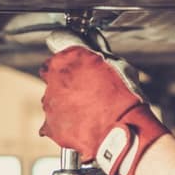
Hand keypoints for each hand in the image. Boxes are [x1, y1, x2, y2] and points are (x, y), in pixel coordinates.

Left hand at [39, 30, 168, 174]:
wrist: (122, 133)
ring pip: (52, 99)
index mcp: (68, 57)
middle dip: (66, 80)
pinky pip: (52, 123)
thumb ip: (99, 53)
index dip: (68, 51)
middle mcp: (54, 77)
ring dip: (65, 102)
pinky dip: (63, 124)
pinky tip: (82, 124)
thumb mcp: (118, 65)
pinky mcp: (50, 125)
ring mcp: (50, 102)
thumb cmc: (124, 99)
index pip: (58, 42)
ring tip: (88, 110)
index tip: (74, 58)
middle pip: (53, 73)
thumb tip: (95, 43)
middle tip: (86, 89)